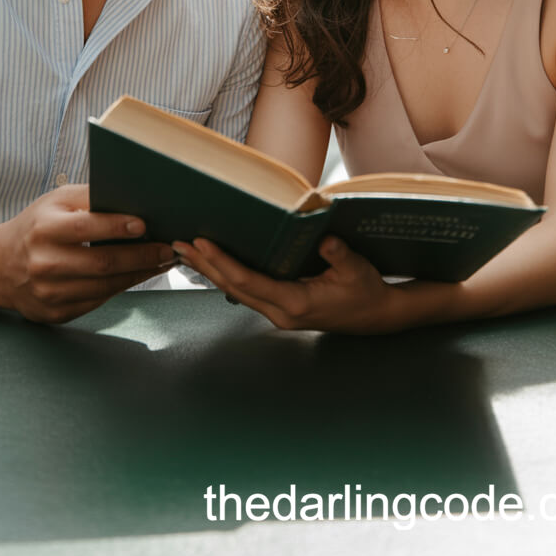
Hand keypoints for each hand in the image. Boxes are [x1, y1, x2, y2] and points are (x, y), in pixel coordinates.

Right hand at [0, 184, 174, 322]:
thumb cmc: (37, 225)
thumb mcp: (56, 201)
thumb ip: (90, 197)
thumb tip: (133, 197)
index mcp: (43, 229)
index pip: (86, 228)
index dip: (117, 226)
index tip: (145, 224)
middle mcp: (44, 263)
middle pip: (102, 263)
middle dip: (141, 256)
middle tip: (167, 248)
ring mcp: (48, 293)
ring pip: (104, 287)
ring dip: (138, 274)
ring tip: (161, 261)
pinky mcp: (55, 313)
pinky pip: (97, 301)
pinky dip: (121, 288)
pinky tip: (137, 275)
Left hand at [173, 236, 403, 334]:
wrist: (376, 315)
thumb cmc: (366, 290)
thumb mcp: (357, 269)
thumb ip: (339, 255)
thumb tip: (325, 240)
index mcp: (296, 303)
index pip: (249, 282)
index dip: (223, 262)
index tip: (202, 243)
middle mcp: (280, 312)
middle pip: (233, 288)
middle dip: (205, 265)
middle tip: (179, 243)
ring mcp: (278, 313)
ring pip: (235, 292)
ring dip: (211, 271)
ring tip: (186, 251)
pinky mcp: (279, 308)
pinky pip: (245, 292)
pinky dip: (226, 276)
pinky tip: (214, 264)